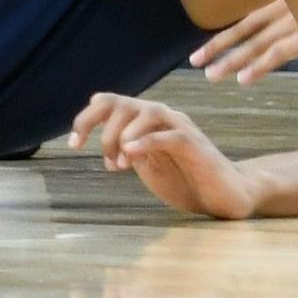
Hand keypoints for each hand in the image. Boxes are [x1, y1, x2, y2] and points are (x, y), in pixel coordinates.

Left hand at [69, 94, 256, 218]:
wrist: (225, 195)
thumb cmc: (186, 178)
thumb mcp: (148, 164)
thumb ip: (129, 148)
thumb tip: (103, 137)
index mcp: (148, 121)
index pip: (113, 103)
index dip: (87, 118)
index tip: (72, 143)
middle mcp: (164, 118)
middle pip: (125, 103)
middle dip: (103, 127)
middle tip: (104, 159)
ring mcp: (181, 128)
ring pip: (148, 112)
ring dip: (124, 134)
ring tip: (118, 160)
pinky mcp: (195, 146)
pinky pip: (170, 135)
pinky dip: (147, 140)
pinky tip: (130, 154)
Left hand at [190, 0, 297, 83]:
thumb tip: (297, 27)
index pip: (256, 15)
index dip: (231, 31)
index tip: (208, 47)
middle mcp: (292, 3)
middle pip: (249, 24)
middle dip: (219, 44)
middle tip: (194, 61)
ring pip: (259, 41)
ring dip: (233, 59)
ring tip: (211, 75)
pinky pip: (279, 52)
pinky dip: (260, 65)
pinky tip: (243, 78)